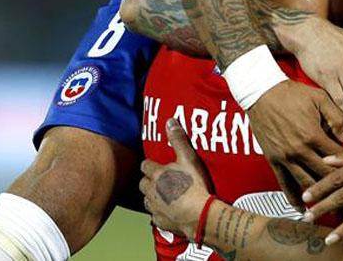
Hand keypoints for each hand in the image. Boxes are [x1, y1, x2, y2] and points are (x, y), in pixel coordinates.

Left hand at [140, 118, 212, 235]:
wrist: (199, 214)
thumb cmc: (194, 186)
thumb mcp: (189, 158)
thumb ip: (178, 139)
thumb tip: (170, 121)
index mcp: (157, 174)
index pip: (145, 165)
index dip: (150, 164)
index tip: (154, 163)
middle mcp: (152, 190)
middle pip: (143, 183)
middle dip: (148, 180)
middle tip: (159, 179)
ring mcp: (155, 207)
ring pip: (146, 200)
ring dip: (152, 196)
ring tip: (162, 194)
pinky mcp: (160, 221)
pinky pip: (155, 216)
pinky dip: (159, 213)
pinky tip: (167, 211)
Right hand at [248, 80, 342, 206]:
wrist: (262, 93)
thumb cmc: (292, 94)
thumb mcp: (320, 98)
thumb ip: (337, 117)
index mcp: (313, 135)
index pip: (337, 157)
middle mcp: (299, 150)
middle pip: (324, 175)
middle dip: (338, 185)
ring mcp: (285, 158)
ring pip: (306, 184)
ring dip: (319, 195)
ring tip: (331, 205)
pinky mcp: (274, 161)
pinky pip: (284, 184)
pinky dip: (293, 198)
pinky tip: (302, 208)